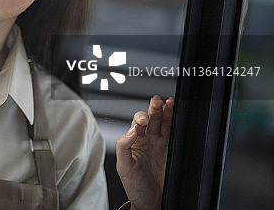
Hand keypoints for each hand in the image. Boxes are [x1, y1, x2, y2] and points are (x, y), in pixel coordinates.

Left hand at [116, 95, 173, 209]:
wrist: (150, 201)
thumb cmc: (134, 185)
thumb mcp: (123, 167)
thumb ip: (123, 146)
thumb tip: (130, 130)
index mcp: (132, 141)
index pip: (136, 124)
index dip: (140, 118)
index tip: (144, 120)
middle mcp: (146, 139)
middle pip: (150, 119)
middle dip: (153, 109)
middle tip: (157, 101)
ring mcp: (159, 144)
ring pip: (163, 123)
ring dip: (166, 112)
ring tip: (170, 102)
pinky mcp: (171, 150)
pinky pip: (173, 133)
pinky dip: (175, 123)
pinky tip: (177, 114)